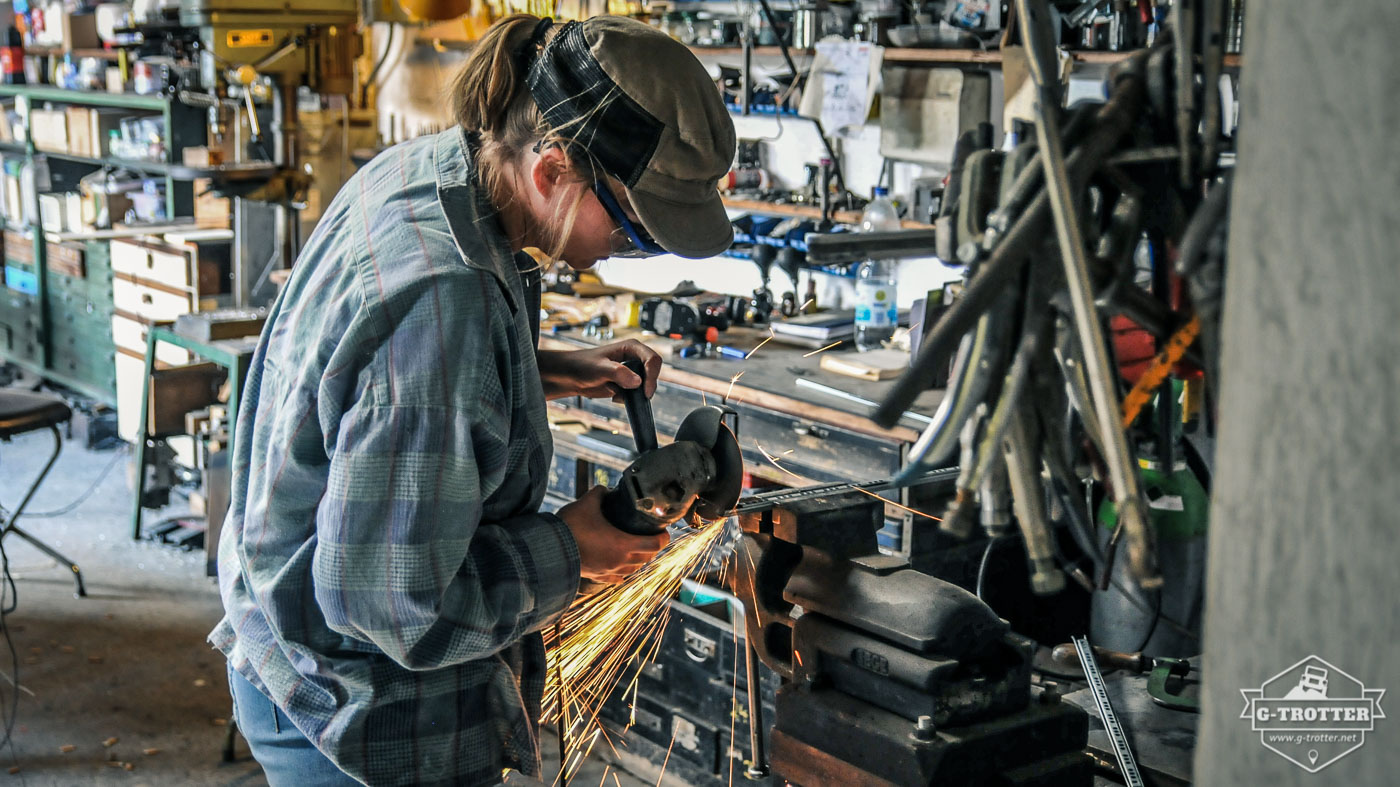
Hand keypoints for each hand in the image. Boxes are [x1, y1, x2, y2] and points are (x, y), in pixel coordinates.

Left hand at [537, 340, 662, 400]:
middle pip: (652, 373)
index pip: (652, 359)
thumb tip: (637, 382)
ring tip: (617, 393)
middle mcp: (634, 358)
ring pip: (645, 385)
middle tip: (637, 396)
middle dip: (645, 386)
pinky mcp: (626, 383)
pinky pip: (636, 394)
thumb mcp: (600, 368)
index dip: (652, 375)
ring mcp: (630, 372)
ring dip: (635, 393)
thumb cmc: (581, 365)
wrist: (569, 377)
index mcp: (631, 347)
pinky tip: (613, 395)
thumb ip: (619, 373)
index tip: (645, 391)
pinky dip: (627, 398)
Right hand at [557, 486, 668, 583]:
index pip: (655, 544)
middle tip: (651, 537)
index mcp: (623, 544)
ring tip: (638, 550)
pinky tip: (620, 566)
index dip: (663, 537)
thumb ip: (600, 493)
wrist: (550, 550)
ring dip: (639, 560)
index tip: (663, 531)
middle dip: (652, 548)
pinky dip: (623, 571)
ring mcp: (609, 571)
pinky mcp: (598, 576)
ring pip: (633, 569)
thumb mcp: (586, 503)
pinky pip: (617, 578)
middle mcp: (620, 561)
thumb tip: (606, 489)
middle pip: (647, 558)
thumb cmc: (570, 527)